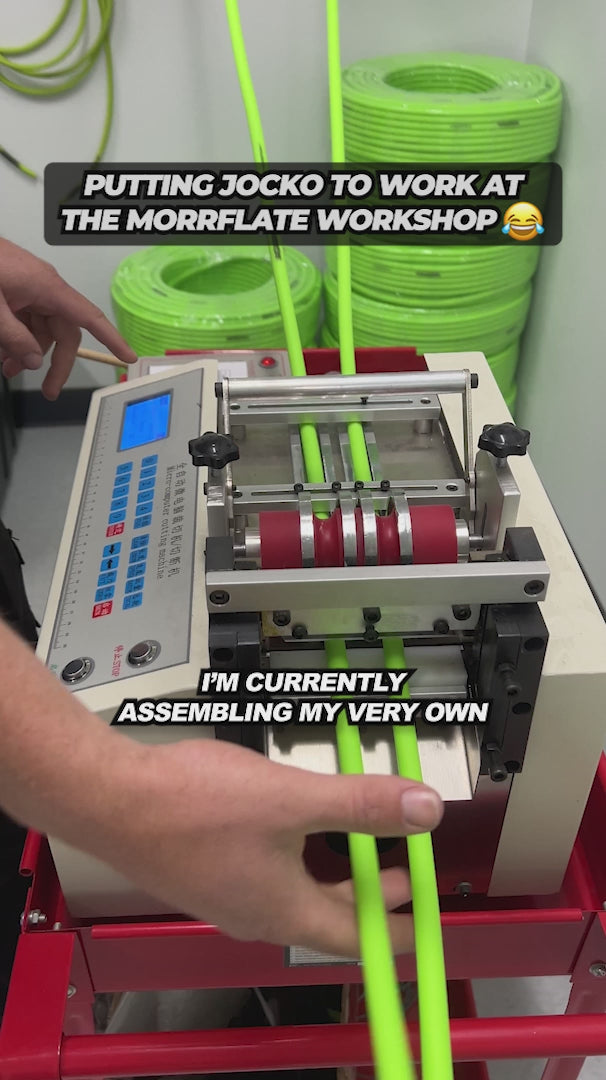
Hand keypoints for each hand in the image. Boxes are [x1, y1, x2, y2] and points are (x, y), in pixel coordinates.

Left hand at [0, 238, 135, 398]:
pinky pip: (26, 320)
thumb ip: (14, 337)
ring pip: (41, 329)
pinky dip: (16, 338)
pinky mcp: (17, 290)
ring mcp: (30, 288)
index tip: (127, 356)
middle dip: (54, 364)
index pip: (89, 317)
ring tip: (8, 369)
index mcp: (47, 287)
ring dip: (28, 352)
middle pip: (63, 333)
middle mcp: (44, 288)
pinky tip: (3, 352)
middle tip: (48, 391)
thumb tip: (34, 360)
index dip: (111, 338)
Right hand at [94, 738, 442, 955]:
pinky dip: (300, 853)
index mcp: (285, 911)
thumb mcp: (293, 800)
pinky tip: (297, 819)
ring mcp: (229, 894)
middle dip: (372, 891)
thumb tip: (420, 810)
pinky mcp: (210, 870)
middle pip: (331, 913)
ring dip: (336, 867)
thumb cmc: (188, 807)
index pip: (361, 938)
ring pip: (300, 890)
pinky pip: (270, 872)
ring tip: (357, 836)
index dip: (400, 929)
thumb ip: (361, 804)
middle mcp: (257, 913)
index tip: (428, 921)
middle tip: (403, 868)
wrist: (112, 797)